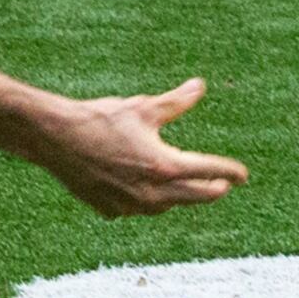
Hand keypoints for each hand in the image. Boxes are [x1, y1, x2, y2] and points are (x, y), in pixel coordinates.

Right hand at [39, 78, 244, 214]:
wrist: (55, 138)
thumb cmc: (100, 119)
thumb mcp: (142, 107)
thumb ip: (176, 102)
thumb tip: (200, 86)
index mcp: (166, 166)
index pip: (211, 171)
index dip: (231, 172)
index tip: (243, 175)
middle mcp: (154, 193)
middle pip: (197, 197)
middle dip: (213, 190)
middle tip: (221, 185)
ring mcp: (132, 206)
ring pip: (167, 206)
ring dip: (178, 196)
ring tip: (180, 185)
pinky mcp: (111, 211)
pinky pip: (137, 208)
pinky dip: (144, 199)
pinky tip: (138, 187)